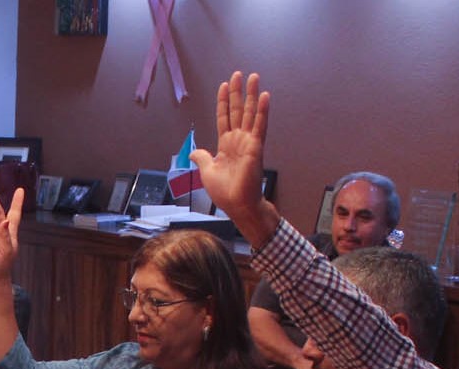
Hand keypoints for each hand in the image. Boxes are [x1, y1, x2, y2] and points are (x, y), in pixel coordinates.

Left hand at [189, 71, 274, 234]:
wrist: (237, 205)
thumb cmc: (225, 192)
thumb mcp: (206, 172)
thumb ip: (201, 158)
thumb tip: (193, 151)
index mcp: (226, 145)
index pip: (224, 118)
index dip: (224, 102)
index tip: (224, 86)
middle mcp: (238, 140)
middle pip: (237, 110)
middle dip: (238, 92)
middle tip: (238, 74)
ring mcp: (248, 142)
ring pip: (250, 113)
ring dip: (252, 95)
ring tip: (254, 77)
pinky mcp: (256, 147)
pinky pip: (259, 125)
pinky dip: (262, 110)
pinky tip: (265, 96)